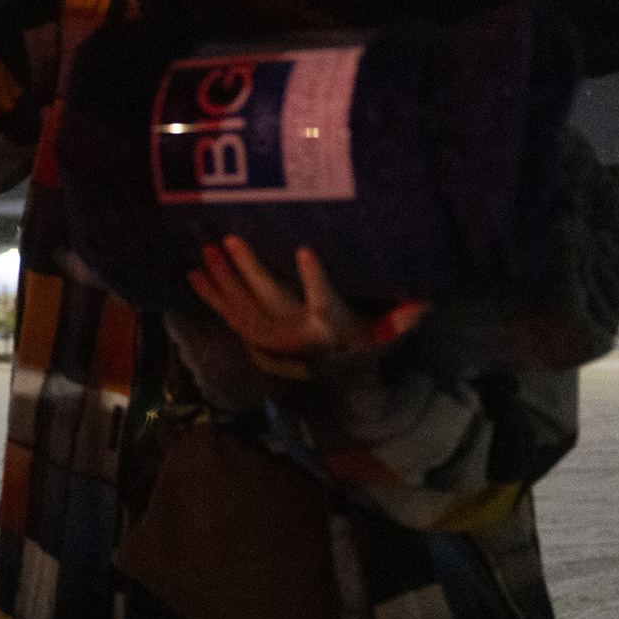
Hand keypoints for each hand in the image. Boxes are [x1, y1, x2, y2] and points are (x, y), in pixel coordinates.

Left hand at [187, 236, 426, 356]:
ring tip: (206, 250)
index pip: (324, 300)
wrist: (325, 378)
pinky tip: (192, 273)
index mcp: (328, 325)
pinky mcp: (250, 334)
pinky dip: (209, 294)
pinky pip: (226, 313)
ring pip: (241, 304)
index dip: (314, 278)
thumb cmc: (353, 341)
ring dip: (222, 277)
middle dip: (249, 270)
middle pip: (270, 297)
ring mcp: (268, 334)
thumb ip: (398, 320)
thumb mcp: (378, 334)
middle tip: (231, 241)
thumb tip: (425, 303)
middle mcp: (294, 331)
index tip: (304, 251)